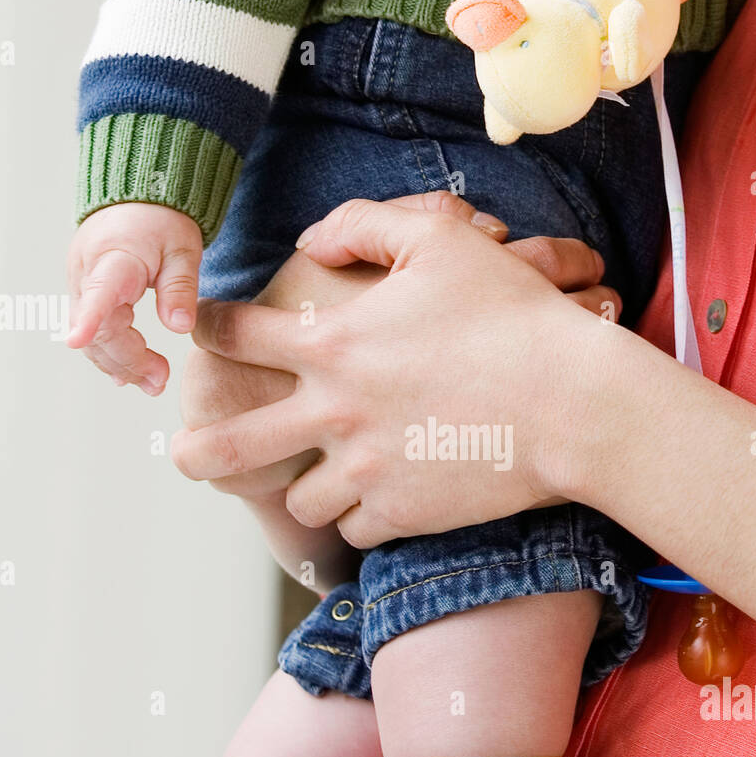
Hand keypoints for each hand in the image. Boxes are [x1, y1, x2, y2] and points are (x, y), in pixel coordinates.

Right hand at [66, 202, 202, 394]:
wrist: (138, 199)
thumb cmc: (162, 220)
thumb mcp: (184, 250)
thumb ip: (181, 288)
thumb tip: (180, 327)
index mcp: (115, 258)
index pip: (98, 292)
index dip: (89, 319)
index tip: (77, 340)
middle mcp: (88, 273)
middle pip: (99, 329)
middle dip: (128, 362)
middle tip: (160, 382)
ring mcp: (81, 284)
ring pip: (93, 336)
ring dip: (120, 364)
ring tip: (154, 382)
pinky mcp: (84, 292)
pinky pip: (93, 330)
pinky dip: (110, 353)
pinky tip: (128, 375)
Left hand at [171, 197, 625, 547]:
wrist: (572, 401)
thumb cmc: (513, 315)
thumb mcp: (442, 241)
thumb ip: (363, 226)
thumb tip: (309, 243)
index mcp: (334, 343)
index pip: (237, 334)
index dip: (207, 328)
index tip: (196, 335)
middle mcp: (336, 412)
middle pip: (233, 443)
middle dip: (197, 448)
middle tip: (183, 454)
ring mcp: (366, 470)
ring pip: (299, 500)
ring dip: (303, 488)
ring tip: (313, 481)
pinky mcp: (403, 513)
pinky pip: (354, 530)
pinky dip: (358, 518)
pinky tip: (373, 503)